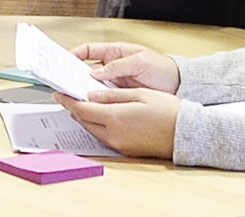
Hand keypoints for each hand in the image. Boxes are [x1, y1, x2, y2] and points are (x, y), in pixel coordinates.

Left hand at [53, 87, 180, 158]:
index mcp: (115, 118)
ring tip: (82, 107)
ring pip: (93, 131)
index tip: (59, 94)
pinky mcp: (126, 150)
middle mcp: (114, 134)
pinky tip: (101, 118)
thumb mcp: (139, 94)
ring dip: (86, 119)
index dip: (68, 101)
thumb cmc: (167, 111)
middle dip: (75, 110)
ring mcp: (119, 144)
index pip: (82, 109)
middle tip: (68, 98)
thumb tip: (92, 94)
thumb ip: (113, 94)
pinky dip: (98, 127)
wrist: (185, 133)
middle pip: (85, 122)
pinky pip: (105, 137)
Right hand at [70, 42, 179, 92]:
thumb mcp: (140, 61)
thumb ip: (118, 66)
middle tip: (63, 80)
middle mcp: (111, 66)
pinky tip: (88, 103)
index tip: (63, 61)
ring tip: (72, 93)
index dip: (74, 53)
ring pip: (91, 84)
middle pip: (85, 68)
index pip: (88, 50)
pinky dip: (93, 99)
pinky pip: (101, 96)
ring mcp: (114, 81)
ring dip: (82, 87)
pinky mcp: (118, 95)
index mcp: (115, 52)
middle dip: (73, 73)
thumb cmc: (162, 68)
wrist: (177, 85)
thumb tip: (96, 71)